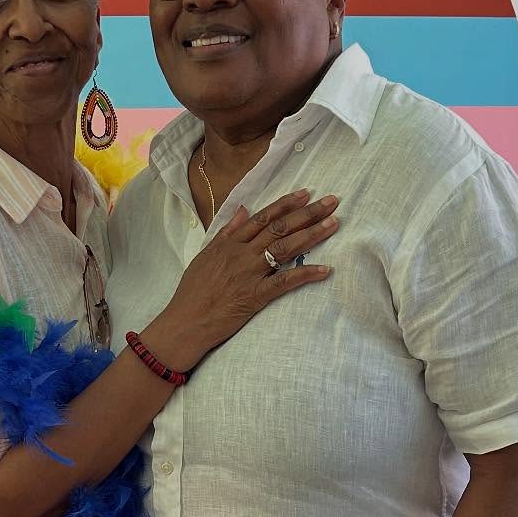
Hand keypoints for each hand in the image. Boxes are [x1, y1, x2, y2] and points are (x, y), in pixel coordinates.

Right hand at [144, 190, 338, 368]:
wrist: (184, 323)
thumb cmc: (192, 293)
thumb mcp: (205, 256)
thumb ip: (226, 232)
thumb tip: (242, 210)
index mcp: (230, 243)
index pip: (263, 217)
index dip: (286, 204)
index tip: (306, 194)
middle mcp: (241, 254)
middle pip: (279, 228)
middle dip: (308, 213)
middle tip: (331, 202)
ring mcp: (249, 274)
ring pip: (284, 249)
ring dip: (311, 235)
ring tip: (333, 223)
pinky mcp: (254, 297)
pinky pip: (284, 283)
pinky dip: (305, 275)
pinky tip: (325, 270)